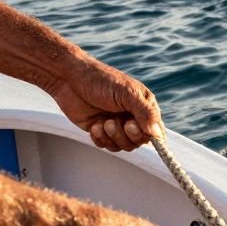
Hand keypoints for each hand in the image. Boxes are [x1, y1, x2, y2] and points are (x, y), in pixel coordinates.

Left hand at [43, 57, 163, 151]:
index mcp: (144, 106)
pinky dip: (100, 138)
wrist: (68, 79)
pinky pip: (107, 146)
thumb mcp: (127, 93)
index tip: (132, 126)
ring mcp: (117, 125)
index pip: (155, 130)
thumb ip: (145, 113)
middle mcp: (133, 117)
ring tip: (103, 122)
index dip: (147, 134)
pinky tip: (94, 125)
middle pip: (139, 141)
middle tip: (114, 121)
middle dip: (126, 135)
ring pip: (123, 146)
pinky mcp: (101, 131)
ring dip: (112, 136)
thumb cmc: (100, 80)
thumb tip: (157, 134)